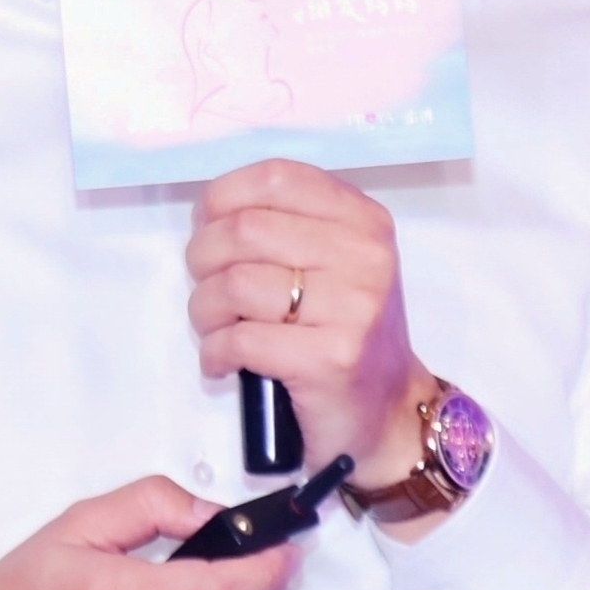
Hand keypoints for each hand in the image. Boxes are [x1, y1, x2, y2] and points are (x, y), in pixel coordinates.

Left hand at [186, 160, 429, 481]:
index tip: (208, 226)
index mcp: (364, 221)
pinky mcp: (330, 359)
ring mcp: (352, 308)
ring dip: (205, 310)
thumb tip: (211, 213)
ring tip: (216, 329)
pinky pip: (239, 339)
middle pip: (245, 229)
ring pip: (235, 283)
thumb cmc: (347, 334)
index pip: (277, 178)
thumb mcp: (337, 263)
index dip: (223, 197)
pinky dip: (215, 351)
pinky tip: (223, 361)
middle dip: (203, 259)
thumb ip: (289, 227)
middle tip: (208, 288)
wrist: (386, 411)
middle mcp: (365, 256)